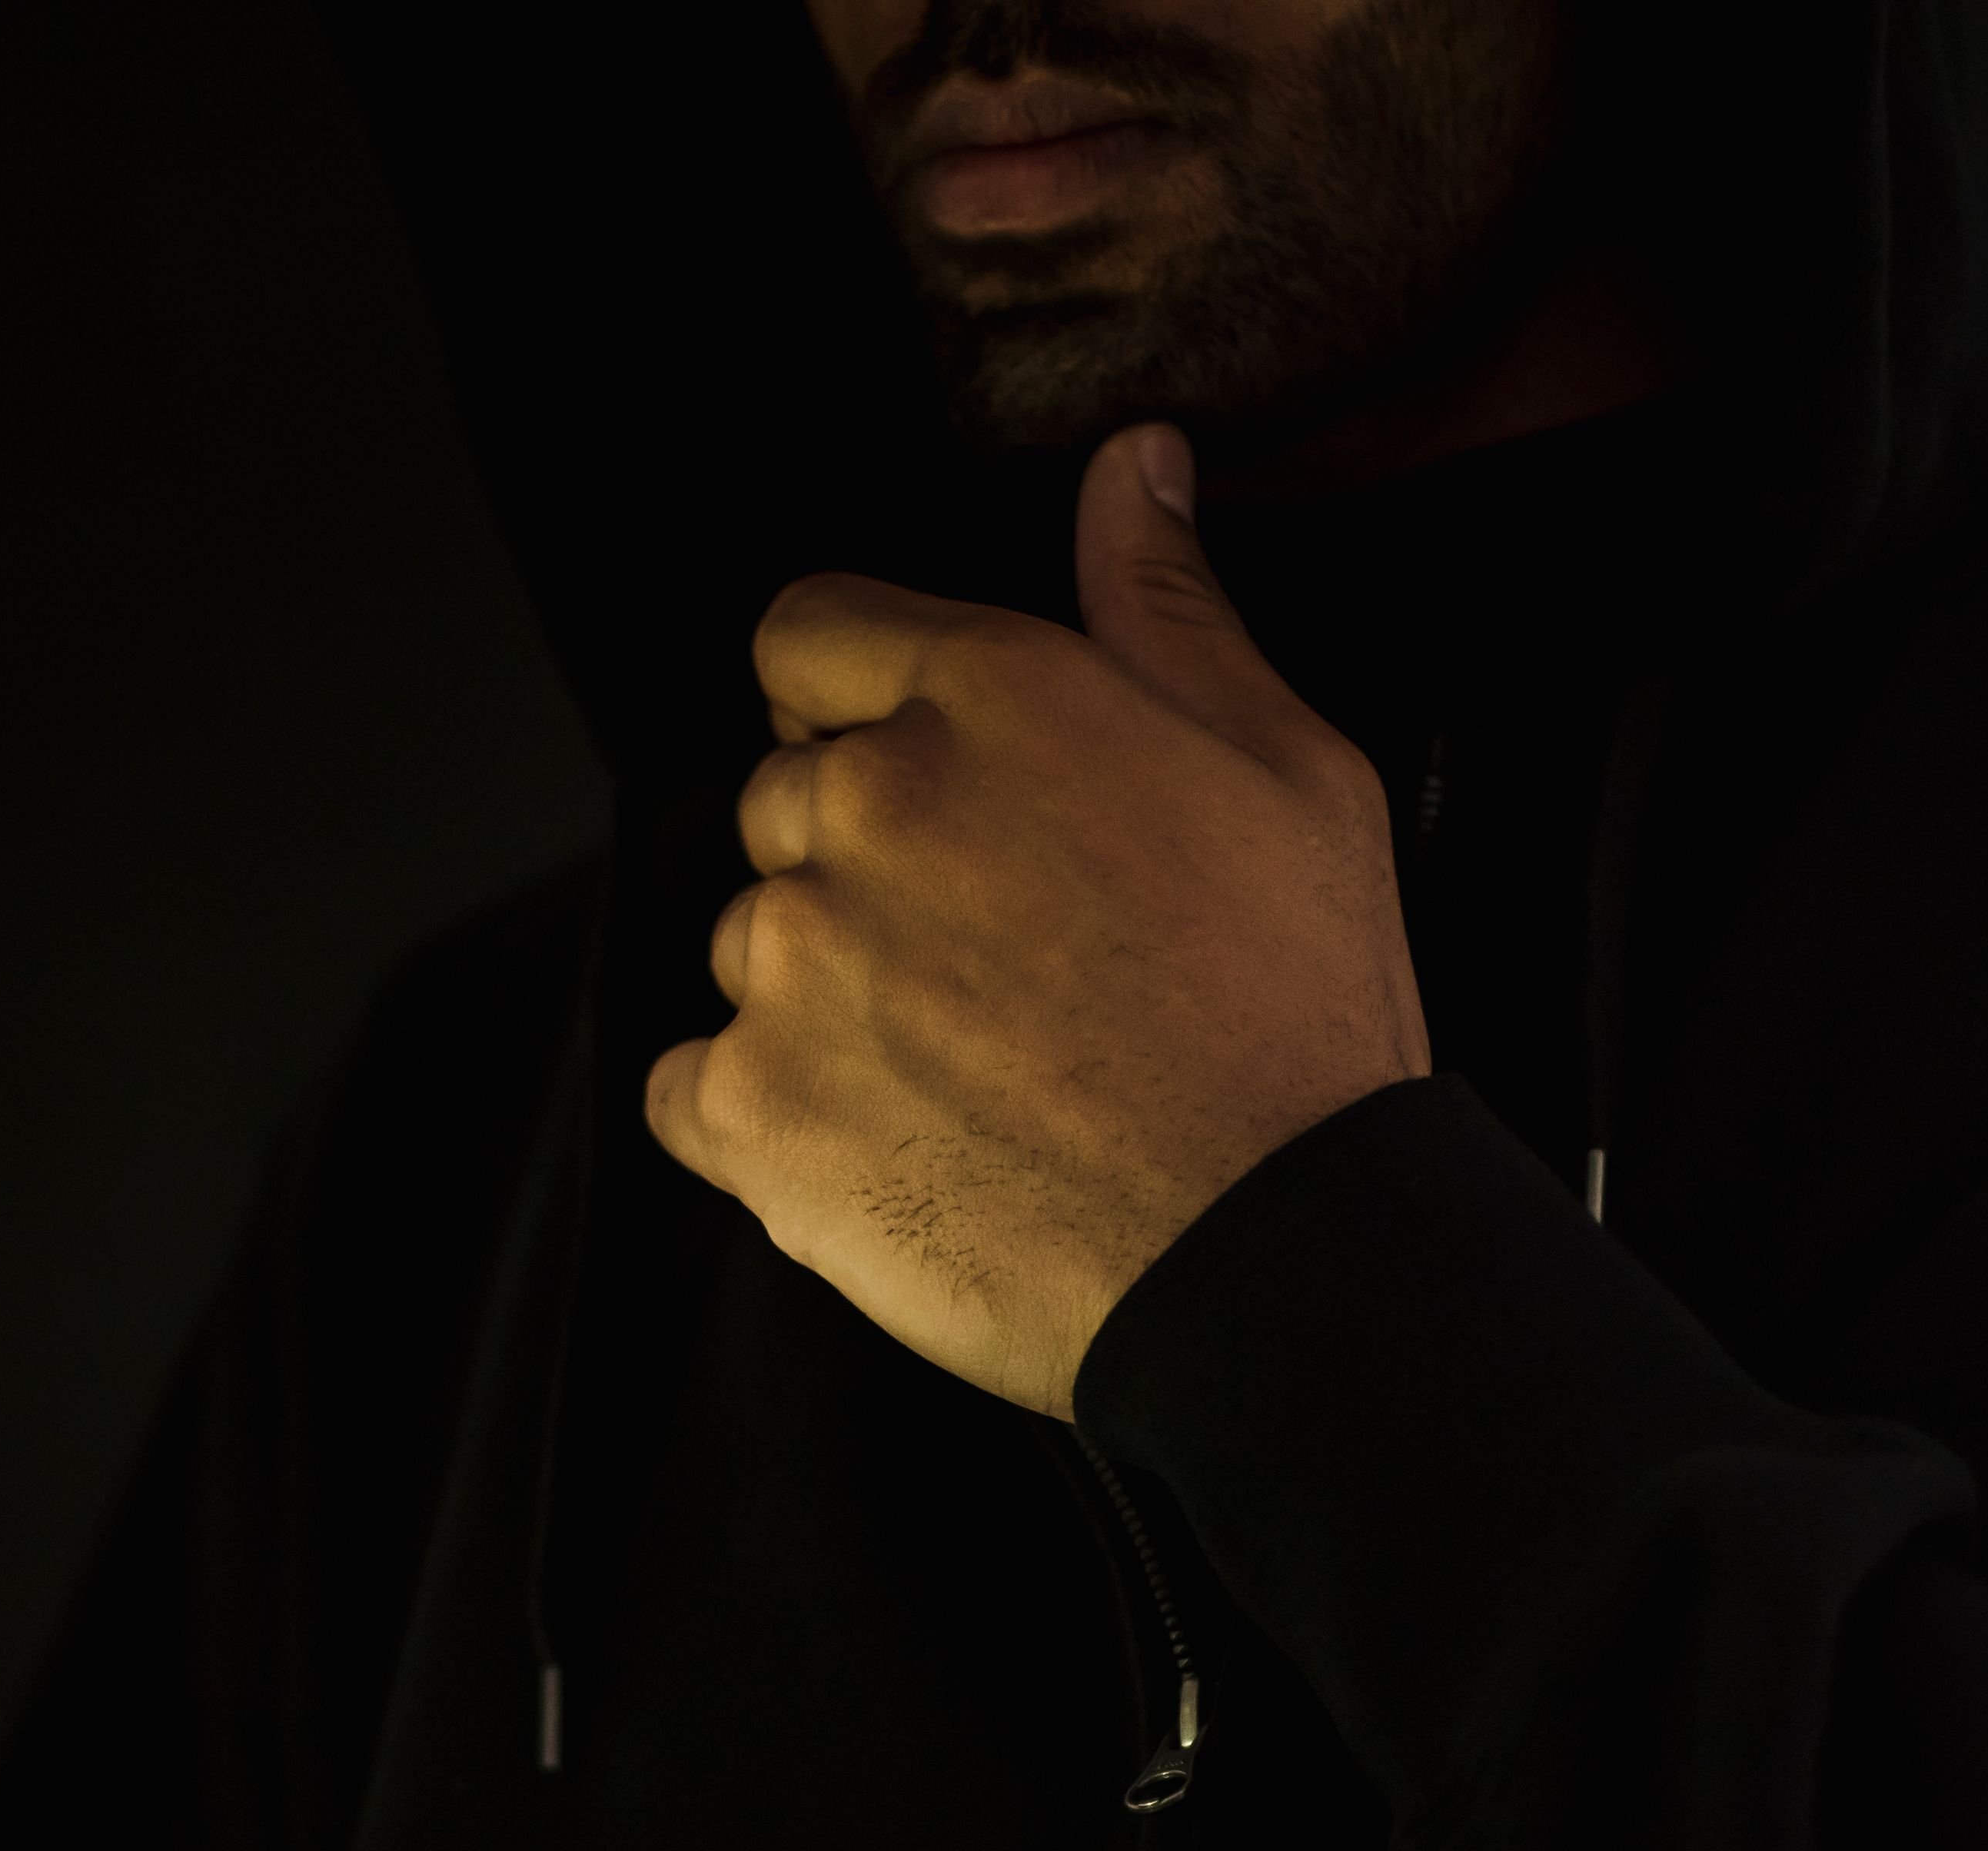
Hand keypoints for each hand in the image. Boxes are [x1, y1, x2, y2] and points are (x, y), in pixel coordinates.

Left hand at [649, 422, 1430, 1416]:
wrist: (1273, 1247)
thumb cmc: (1296, 1014)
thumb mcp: (1287, 769)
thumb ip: (1168, 606)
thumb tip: (1133, 466)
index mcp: (986, 698)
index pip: (805, 634)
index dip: (852, 701)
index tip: (916, 776)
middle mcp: (865, 806)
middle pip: (782, 799)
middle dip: (861, 862)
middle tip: (991, 961)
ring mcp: (794, 962)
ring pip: (750, 945)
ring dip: (824, 996)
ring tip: (967, 1072)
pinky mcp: (751, 1111)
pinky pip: (690, 1088)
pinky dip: (764, 1120)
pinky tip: (890, 1143)